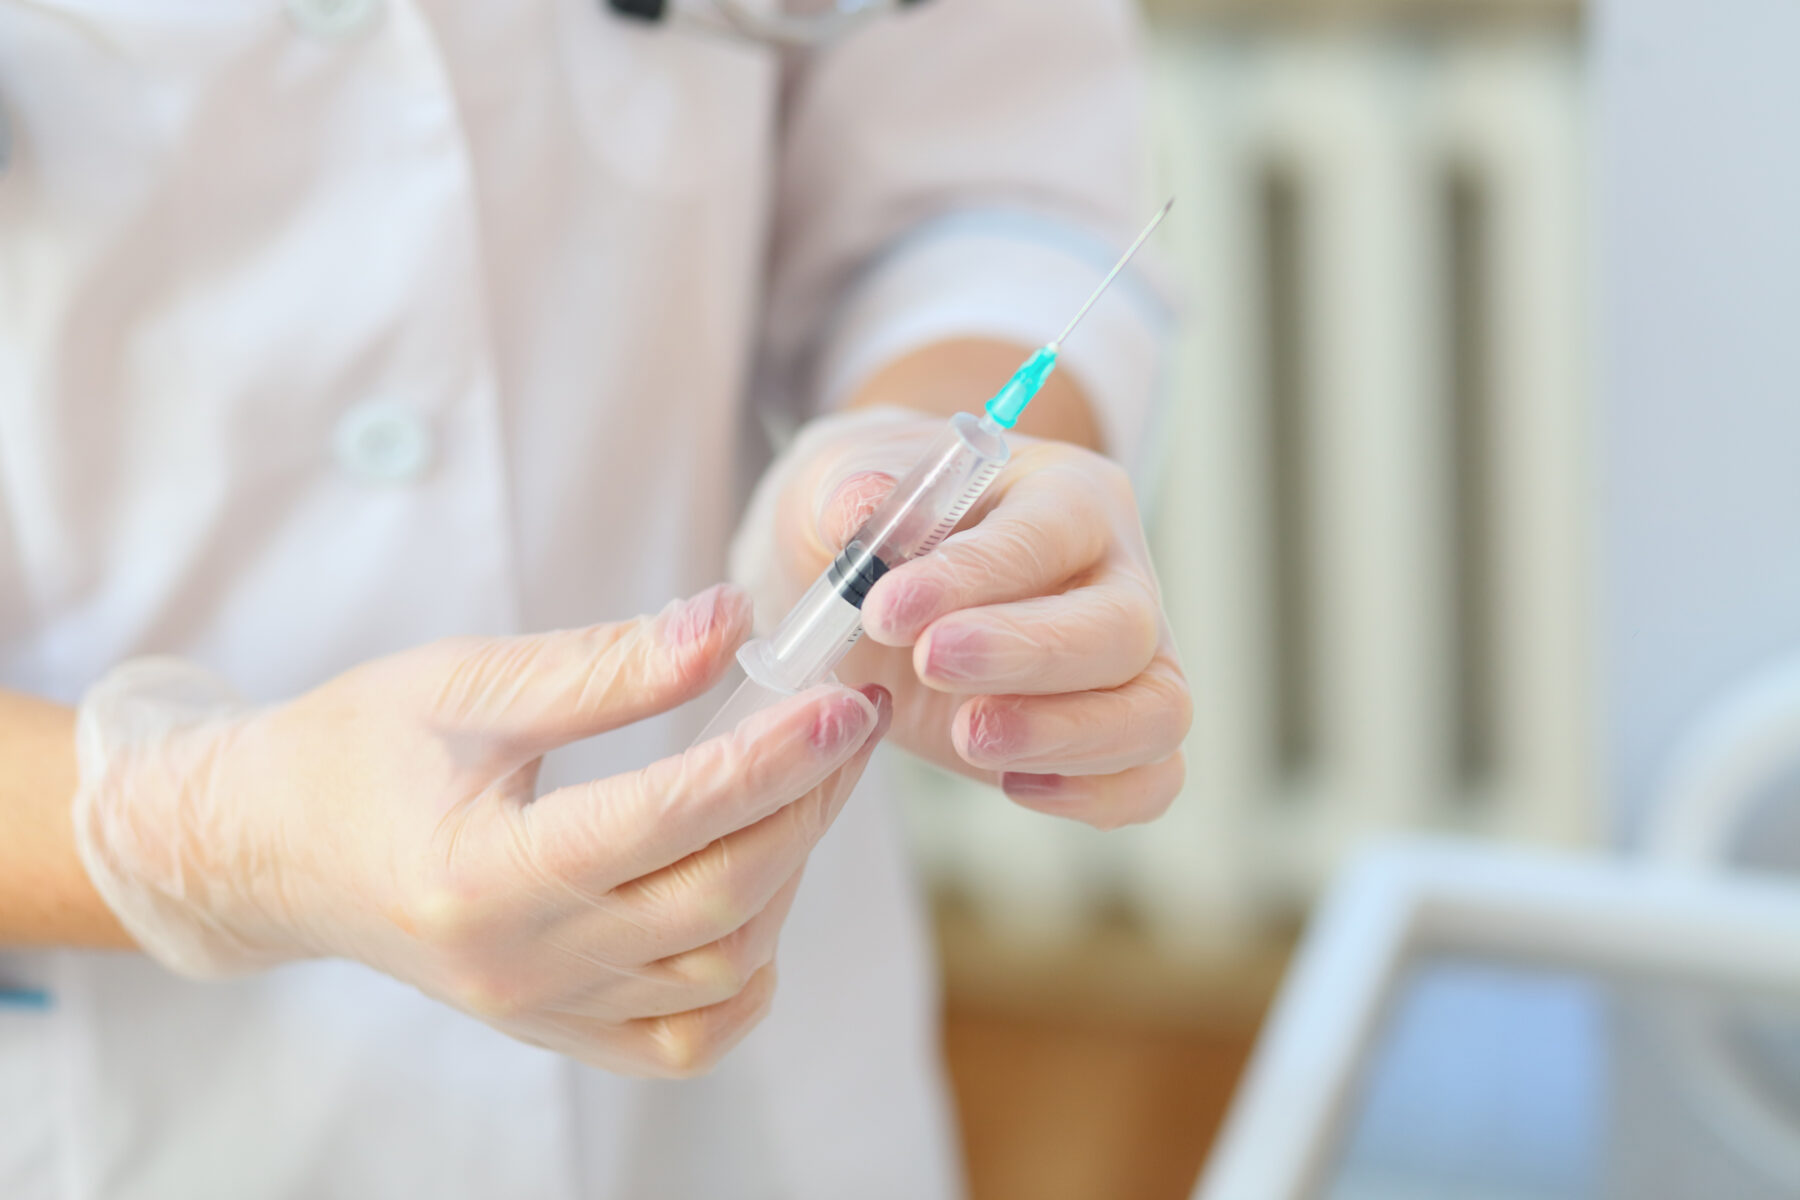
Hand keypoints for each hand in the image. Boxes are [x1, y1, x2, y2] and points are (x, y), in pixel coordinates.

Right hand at [71, 585, 889, 1076]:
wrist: (269, 848)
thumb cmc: (354, 751)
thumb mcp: (467, 684)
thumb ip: (608, 664)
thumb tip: (731, 620)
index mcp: (480, 872)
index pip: (668, 820)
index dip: (773, 759)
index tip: (841, 700)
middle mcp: (516, 964)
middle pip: (716, 901)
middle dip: (805, 805)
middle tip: (848, 725)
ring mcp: (538, 1011)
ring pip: (717, 971)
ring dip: (785, 876)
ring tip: (802, 787)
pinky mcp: (553, 1028)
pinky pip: (681, 1040)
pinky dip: (742, 978)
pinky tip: (759, 903)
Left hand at [737, 409, 1189, 829]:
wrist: (880, 591)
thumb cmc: (877, 524)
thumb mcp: (841, 483)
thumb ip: (847, 489)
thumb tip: (858, 509)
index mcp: (1066, 494)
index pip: (1050, 531)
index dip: (976, 573)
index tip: (888, 608)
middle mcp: (1117, 576)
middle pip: (1123, 625)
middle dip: (1027, 653)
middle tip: (929, 664)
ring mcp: (1129, 665)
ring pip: (1155, 710)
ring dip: (1065, 734)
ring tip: (966, 736)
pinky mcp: (1110, 738)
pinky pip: (1150, 779)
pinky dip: (1097, 794)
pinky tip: (1011, 784)